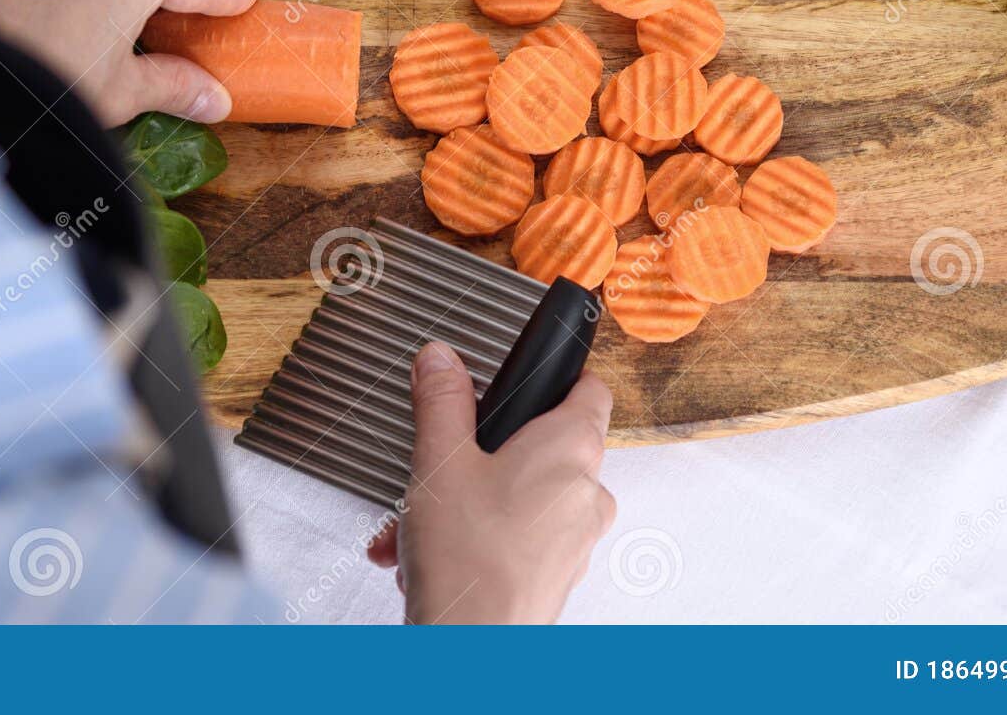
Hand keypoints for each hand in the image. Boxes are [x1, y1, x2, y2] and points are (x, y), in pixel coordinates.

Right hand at [368, 342, 615, 623]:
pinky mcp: (556, 576)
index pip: (590, 389)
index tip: (531, 380)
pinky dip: (475, 540)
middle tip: (439, 469)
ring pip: (520, 500)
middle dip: (479, 458)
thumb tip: (441, 359)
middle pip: (540, 449)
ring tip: (415, 524)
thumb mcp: (440, 460)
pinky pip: (517, 541)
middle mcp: (586, 492)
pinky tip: (425, 555)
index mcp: (571, 447)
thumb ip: (442, 402)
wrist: (472, 647)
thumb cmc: (468, 560)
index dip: (561, 378)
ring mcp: (576, 539)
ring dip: (466, 504)